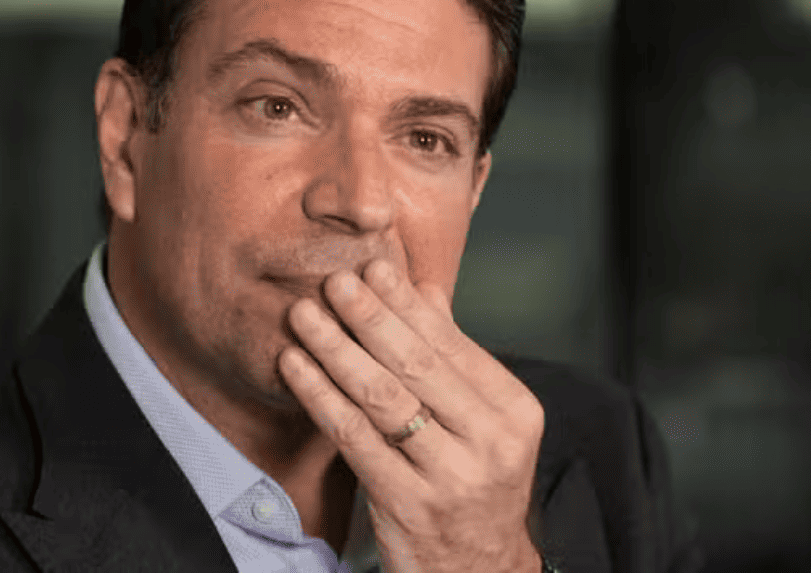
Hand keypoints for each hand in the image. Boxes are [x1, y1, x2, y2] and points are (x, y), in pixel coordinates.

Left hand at [278, 259, 543, 572]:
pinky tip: (295, 366)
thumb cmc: (472, 480)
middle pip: (416, 364)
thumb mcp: (481, 421)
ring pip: (382, 397)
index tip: (371, 268)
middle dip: (368, 316)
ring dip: (336, 349)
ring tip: (304, 314)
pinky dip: (320, 396)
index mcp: (514, 410)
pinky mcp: (409, 504)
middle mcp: (491, 443)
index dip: (405, 303)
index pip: (450, 343)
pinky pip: (354, 438)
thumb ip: (453, 356)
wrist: (478, 569)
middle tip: (333, 281)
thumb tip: (425, 289)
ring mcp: (451, 477)